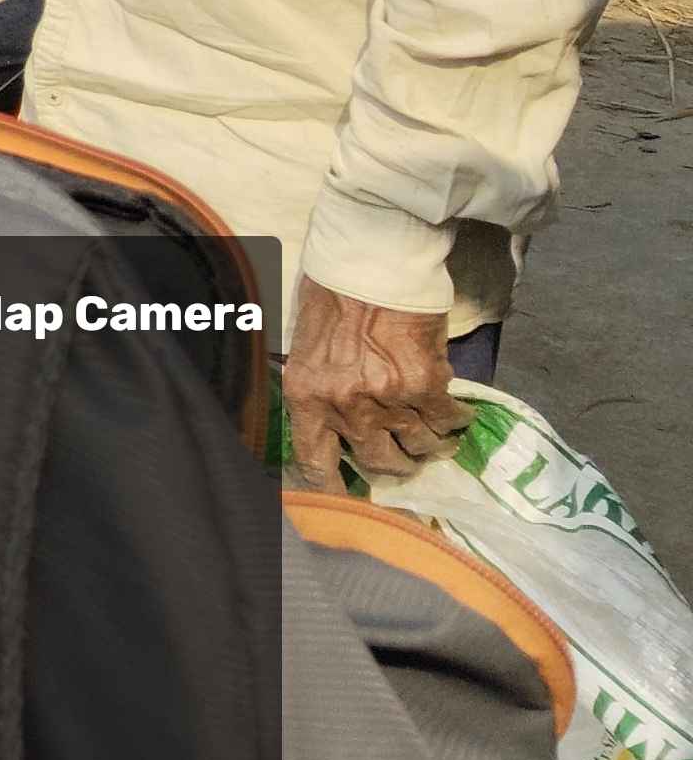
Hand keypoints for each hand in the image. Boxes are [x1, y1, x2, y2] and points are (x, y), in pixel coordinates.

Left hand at [282, 278, 470, 488]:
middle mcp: (346, 406)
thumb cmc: (331, 295)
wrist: (370, 259)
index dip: (335, 491)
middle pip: (378, 464)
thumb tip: (336, 430)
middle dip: (393, 463)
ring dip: (427, 445)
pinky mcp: (428, 386)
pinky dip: (454, 422)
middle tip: (400, 452)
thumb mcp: (305, 347)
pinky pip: (448, 423)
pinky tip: (453, 413)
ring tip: (429, 434)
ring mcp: (389, 399)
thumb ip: (320, 390)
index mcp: (306, 396)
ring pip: (419, 449)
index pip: (316, 465)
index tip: (350, 500)